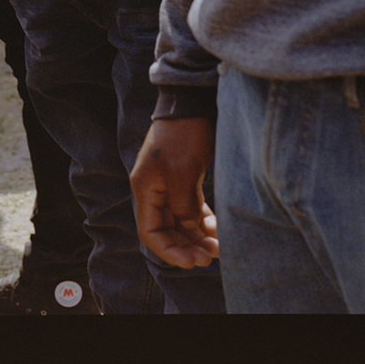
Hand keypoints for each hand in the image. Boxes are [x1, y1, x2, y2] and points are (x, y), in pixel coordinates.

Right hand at [130, 117, 218, 266]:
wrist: (192, 102)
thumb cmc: (183, 134)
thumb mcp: (182, 171)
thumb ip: (182, 204)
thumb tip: (189, 227)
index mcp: (146, 188)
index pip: (150, 231)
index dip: (169, 250)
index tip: (192, 261)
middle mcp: (155, 189)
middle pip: (167, 230)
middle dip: (186, 246)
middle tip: (210, 257)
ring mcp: (169, 184)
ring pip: (181, 221)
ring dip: (197, 237)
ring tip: (218, 248)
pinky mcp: (185, 178)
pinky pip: (191, 209)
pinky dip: (203, 222)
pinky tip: (217, 231)